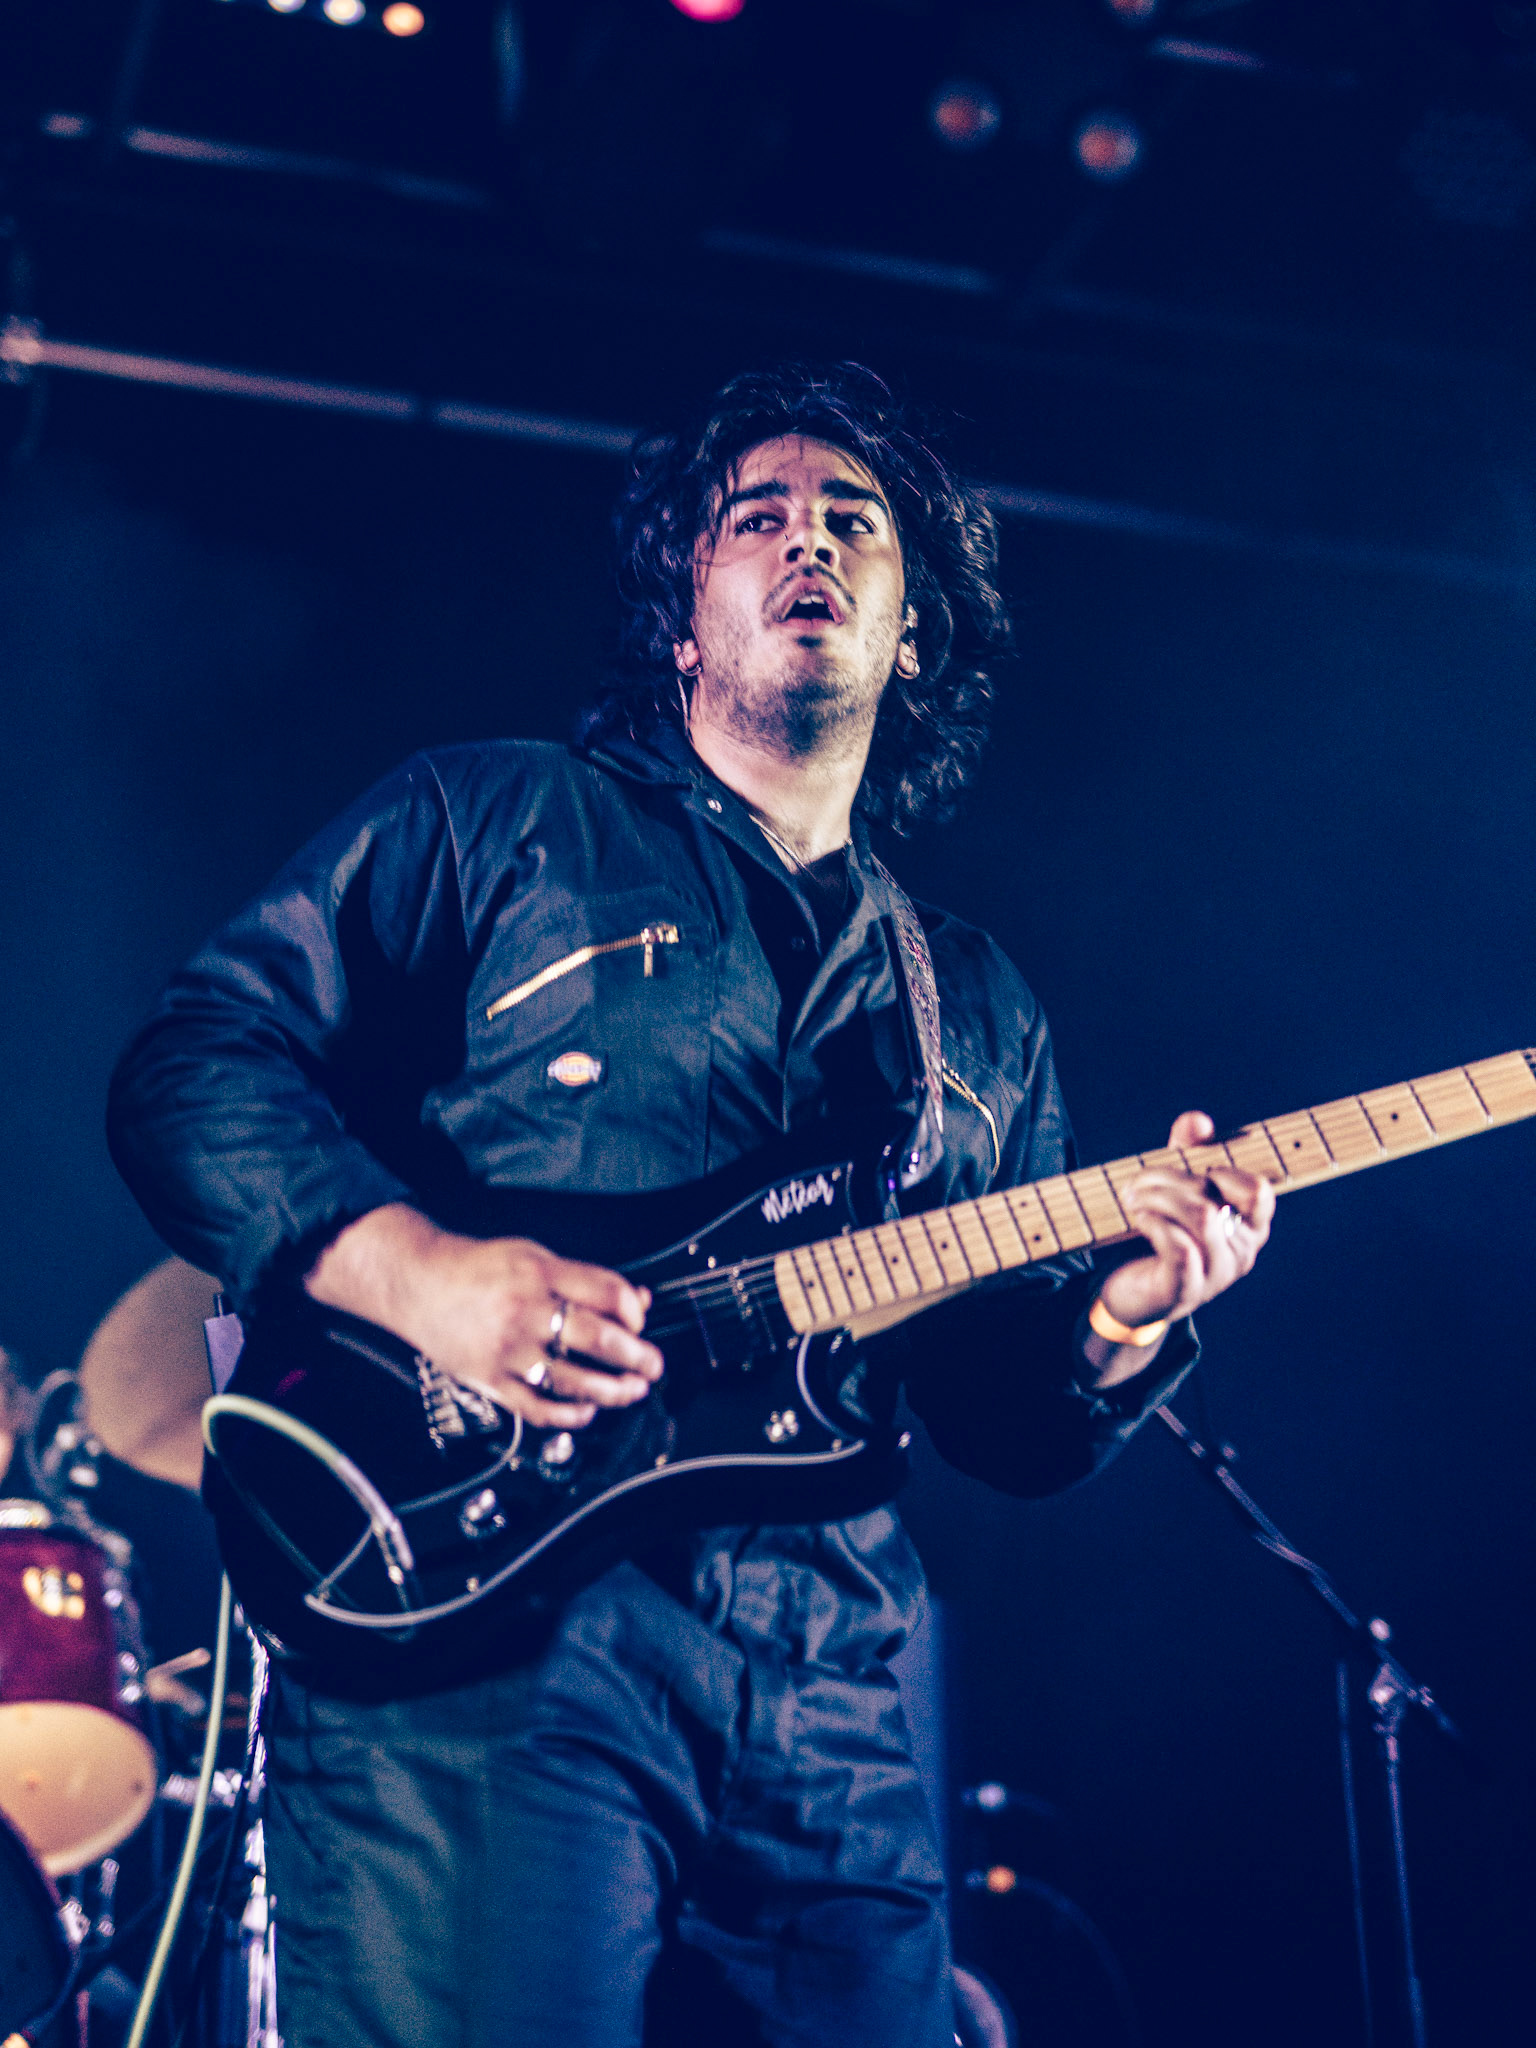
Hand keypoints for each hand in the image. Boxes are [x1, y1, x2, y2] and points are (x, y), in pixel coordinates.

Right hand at [305, 1204, 663, 1429]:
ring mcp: (505, 1348)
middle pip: (593, 1336)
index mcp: (538, 1272)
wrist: (415, 1282)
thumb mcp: (531, 1256)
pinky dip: (566, 1414)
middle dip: (634, 1355)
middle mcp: (523, 1310)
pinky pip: (535, 1405)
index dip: (632, 1308)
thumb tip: (634, 1299)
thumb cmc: (475, 1268)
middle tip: (653, 1365)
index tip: (641, 1320)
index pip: (602, 1290)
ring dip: (610, 1390)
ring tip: (631, 1392)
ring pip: (570, 1379)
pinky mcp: (488, 1378)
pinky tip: (585, 1411)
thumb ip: (583, 1279)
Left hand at [1087, 1111, 1274, 1378]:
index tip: (1192, 1170)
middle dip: (1167, 1179)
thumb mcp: (1175, 1188)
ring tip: (1131, 1198)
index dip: (1225, 1172)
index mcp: (1248, 1226)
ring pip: (1200, 1217)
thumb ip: (1188, 1152)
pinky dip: (1155, 1222)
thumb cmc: (1160, 1234)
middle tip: (1135, 1182)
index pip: (1259, 1191)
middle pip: (1214, 1197)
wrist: (1131, 1292)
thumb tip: (1198, 1121)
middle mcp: (1241, 1252)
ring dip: (1157, 1199)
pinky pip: (1181, 1246)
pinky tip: (1139, 1218)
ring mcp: (1217, 1275)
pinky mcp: (1187, 1291)